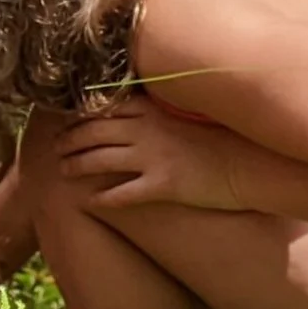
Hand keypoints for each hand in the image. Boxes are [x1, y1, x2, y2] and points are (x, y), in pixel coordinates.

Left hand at [53, 99, 227, 212]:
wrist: (252, 163)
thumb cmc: (224, 136)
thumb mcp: (188, 111)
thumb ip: (158, 108)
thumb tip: (136, 108)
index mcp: (152, 109)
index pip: (103, 107)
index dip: (80, 115)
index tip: (65, 121)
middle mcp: (147, 130)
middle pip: (93, 132)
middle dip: (69, 140)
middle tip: (55, 148)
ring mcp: (153, 157)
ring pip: (99, 160)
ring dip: (76, 166)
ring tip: (64, 171)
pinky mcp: (163, 186)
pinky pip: (121, 193)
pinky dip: (102, 198)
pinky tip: (89, 202)